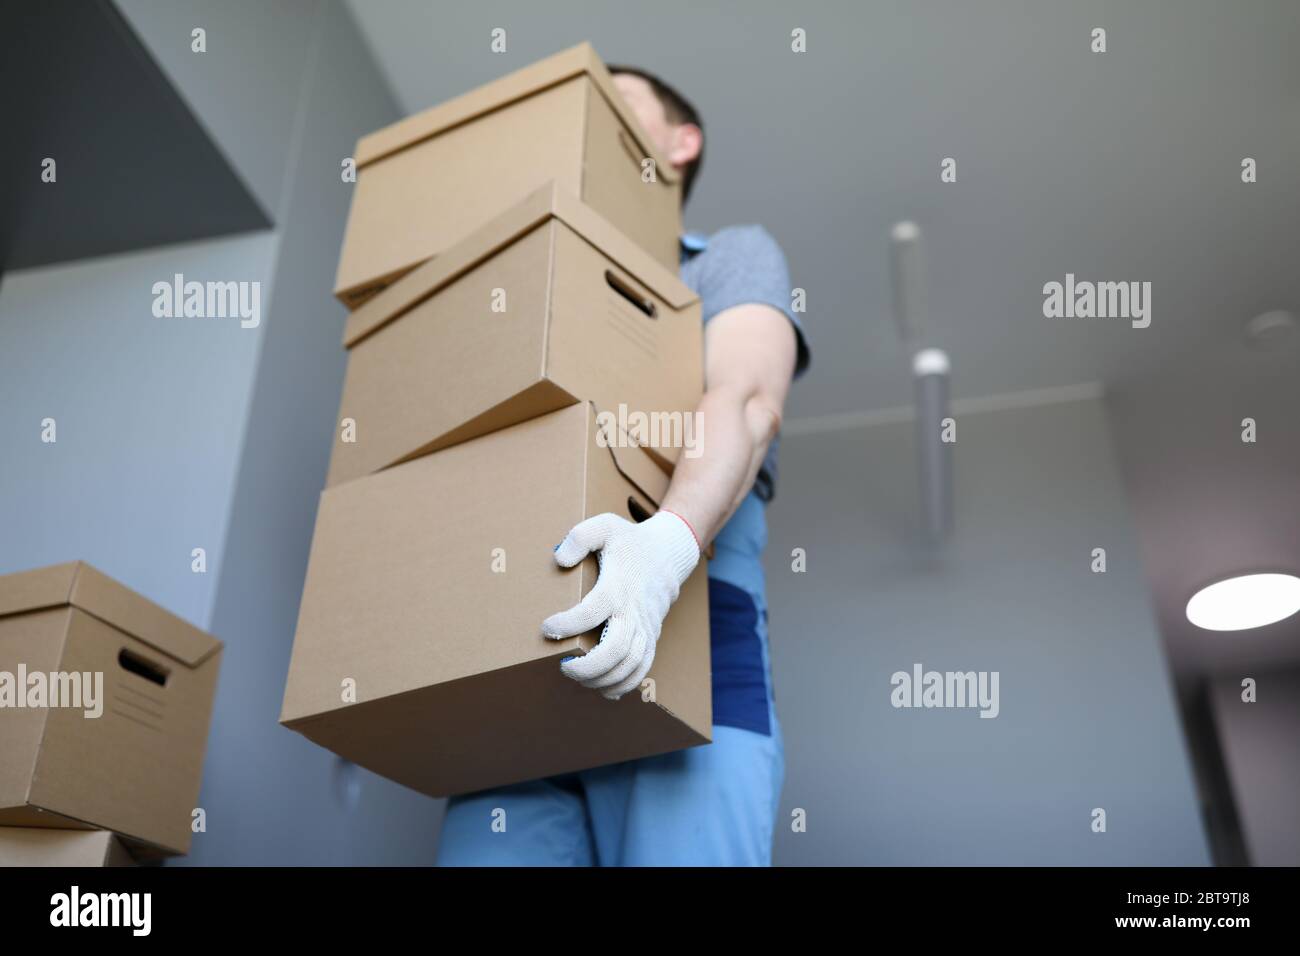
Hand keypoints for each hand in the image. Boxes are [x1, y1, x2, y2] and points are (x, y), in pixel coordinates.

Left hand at [541, 510, 699, 698]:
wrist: (668, 554)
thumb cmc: (629, 541)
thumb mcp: (604, 527)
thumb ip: (580, 537)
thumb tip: (560, 559)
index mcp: (617, 586)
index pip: (591, 612)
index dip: (567, 624)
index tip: (547, 627)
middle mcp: (633, 611)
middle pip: (615, 650)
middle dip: (586, 666)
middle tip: (563, 665)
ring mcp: (645, 627)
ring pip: (629, 665)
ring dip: (602, 678)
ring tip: (578, 677)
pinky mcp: (651, 637)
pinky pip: (642, 668)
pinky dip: (625, 684)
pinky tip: (604, 690)